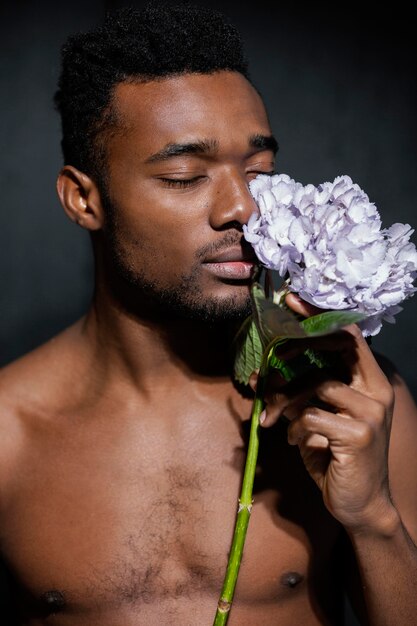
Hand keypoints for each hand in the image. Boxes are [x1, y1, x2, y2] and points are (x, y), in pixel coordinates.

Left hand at [251, 293, 398, 533]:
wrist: (360, 505)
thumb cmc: (335, 457)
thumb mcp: (315, 419)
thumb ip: (298, 394)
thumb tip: (259, 376)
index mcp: (370, 381)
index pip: (349, 335)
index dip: (320, 316)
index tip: (291, 302)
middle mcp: (377, 391)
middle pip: (335, 347)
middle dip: (294, 349)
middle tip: (267, 365)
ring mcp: (371, 412)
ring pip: (317, 385)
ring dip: (286, 401)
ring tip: (274, 419)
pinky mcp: (358, 434)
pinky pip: (311, 417)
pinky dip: (294, 428)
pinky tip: (294, 441)